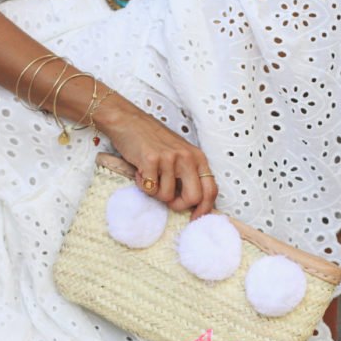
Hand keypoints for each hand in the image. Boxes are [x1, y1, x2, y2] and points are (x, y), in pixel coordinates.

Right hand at [96, 103, 217, 219]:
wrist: (129, 121)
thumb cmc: (153, 141)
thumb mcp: (179, 154)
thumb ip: (188, 174)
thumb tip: (193, 203)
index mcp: (197, 158)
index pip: (211, 189)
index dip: (204, 209)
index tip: (194, 218)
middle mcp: (187, 157)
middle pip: (194, 198)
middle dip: (178, 205)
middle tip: (167, 200)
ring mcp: (170, 158)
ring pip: (167, 196)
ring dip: (155, 192)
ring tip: (149, 176)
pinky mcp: (151, 160)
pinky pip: (150, 188)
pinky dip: (142, 185)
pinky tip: (140, 171)